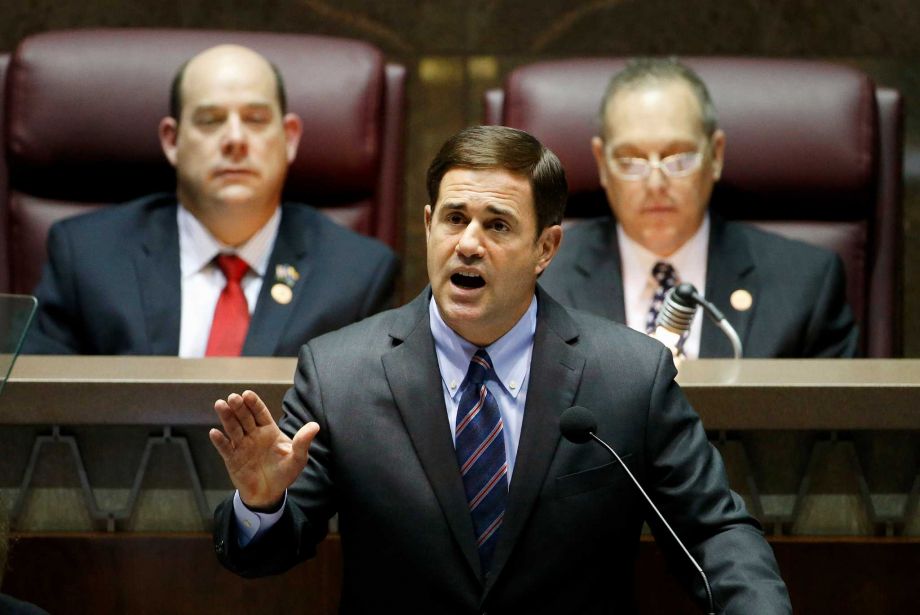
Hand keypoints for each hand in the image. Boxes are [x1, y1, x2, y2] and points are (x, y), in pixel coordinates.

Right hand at [209, 390, 318, 508]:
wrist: (270, 493)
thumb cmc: (284, 473)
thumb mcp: (297, 458)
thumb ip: (303, 442)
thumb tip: (315, 425)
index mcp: (269, 430)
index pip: (260, 412)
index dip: (254, 403)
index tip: (247, 394)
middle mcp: (253, 435)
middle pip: (245, 417)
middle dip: (239, 407)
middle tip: (233, 397)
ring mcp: (241, 446)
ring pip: (233, 428)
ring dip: (226, 417)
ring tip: (220, 405)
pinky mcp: (232, 459)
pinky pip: (225, 448)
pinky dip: (219, 441)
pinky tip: (214, 432)